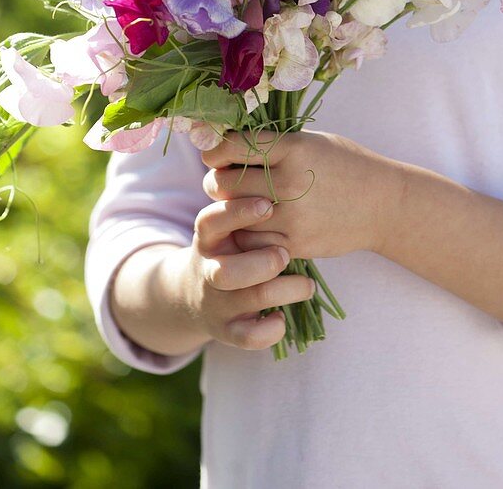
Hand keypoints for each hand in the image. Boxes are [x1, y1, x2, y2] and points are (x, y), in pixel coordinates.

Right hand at [182, 195, 315, 350]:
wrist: (195, 293)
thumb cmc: (230, 245)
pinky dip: (269, 330)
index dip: (238, 213)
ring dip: (284, 290)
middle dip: (263, 263)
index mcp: (207, 237)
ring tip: (307, 284)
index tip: (268, 204)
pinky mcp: (225, 330)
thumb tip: (280, 166)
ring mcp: (215, 302)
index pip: (212, 221)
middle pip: (227, 271)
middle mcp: (207, 270)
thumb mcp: (228, 222)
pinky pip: (246, 337)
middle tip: (286, 253)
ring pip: (248, 300)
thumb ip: (248, 200)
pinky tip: (282, 317)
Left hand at [201, 127, 395, 259]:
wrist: (384, 205)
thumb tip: (227, 144)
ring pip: (233, 216)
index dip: (215, 150)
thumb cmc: (347, 165)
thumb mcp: (313, 142)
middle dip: (216, 181)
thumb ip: (274, 144)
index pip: (234, 146)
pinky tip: (256, 225)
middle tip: (223, 181)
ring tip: (239, 204)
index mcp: (293, 148)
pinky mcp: (294, 244)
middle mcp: (289, 182)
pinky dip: (247, 234)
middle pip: (225, 183)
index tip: (215, 154)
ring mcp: (291, 217)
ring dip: (229, 210)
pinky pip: (251, 242)